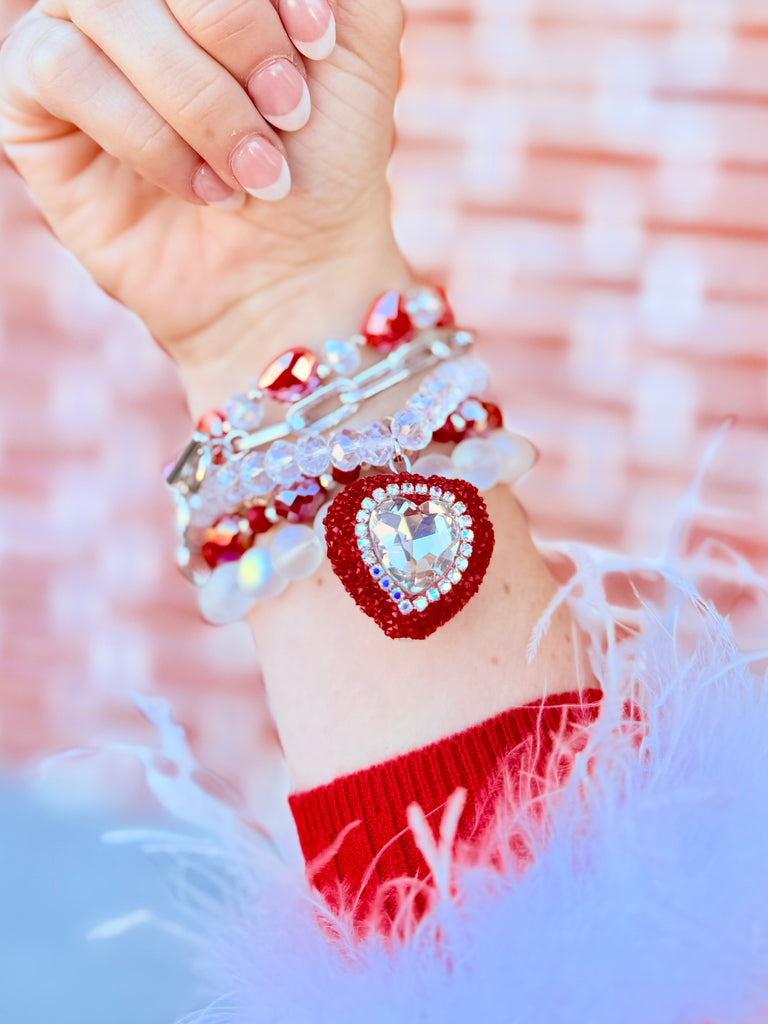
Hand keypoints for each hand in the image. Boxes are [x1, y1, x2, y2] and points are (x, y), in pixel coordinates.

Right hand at [0, 0, 410, 409]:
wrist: (294, 269)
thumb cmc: (326, 158)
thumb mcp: (360, 37)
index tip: (321, 45)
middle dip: (235, 32)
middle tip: (289, 111)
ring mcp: (78, 34)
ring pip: (105, 4)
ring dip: (199, 97)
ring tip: (256, 170)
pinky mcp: (34, 101)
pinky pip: (63, 69)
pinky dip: (147, 135)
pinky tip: (201, 187)